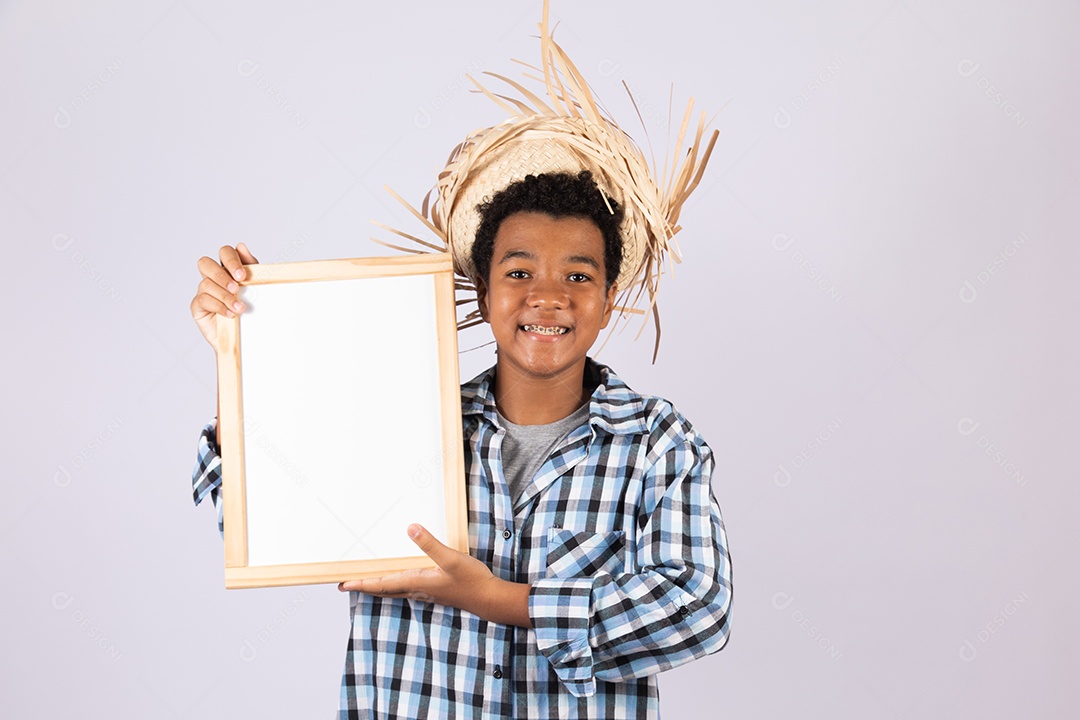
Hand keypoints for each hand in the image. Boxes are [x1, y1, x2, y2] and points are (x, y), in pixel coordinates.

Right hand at [190, 243, 259, 350]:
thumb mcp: (256, 288)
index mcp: (228, 268)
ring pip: (206, 284)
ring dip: (225, 295)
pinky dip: (219, 306)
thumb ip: (250, 267)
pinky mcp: (198, 306)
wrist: (246, 337)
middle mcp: (213, 277)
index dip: (231, 260)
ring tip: (240, 307)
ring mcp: (203, 291)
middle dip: (221, 274)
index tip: (243, 276)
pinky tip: (230, 314)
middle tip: (237, 288)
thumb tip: (241, 246)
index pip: (224, 253)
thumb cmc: (250, 310)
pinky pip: (203, 300)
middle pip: (206, 263)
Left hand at [338, 524, 531, 627]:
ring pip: (393, 589)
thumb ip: (430, 544)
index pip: (381, 583)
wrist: (489, 599)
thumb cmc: (471, 581)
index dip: (361, 583)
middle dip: (364, 585)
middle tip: (346, 583)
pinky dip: (393, 584)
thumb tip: (409, 528)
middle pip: (383, 588)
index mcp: (415, 582)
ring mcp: (425, 591)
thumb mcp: (451, 558)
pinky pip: (405, 587)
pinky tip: (398, 579)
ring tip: (365, 581)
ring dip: (377, 585)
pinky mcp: (433, 589)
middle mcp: (416, 589)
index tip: (343, 583)